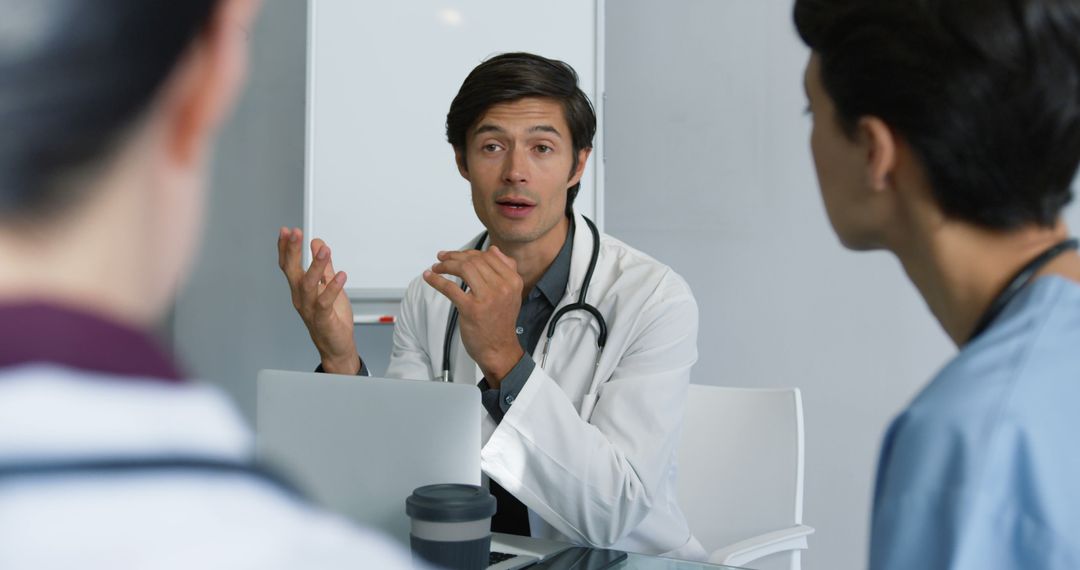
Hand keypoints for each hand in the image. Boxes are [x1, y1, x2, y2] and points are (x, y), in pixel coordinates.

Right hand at [277, 227, 359, 373]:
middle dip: (292, 251)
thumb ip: (324, 266)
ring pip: (308, 285)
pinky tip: (341, 275)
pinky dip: (332, 288)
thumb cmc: (332, 318)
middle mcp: (300, 298)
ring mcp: (309, 309)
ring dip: (315, 266)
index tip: (286, 231)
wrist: (337, 346)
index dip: (286, 248)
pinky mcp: (322, 319)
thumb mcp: (329, 286)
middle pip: (292, 272)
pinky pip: (324, 302)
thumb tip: (317, 243)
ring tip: (323, 250)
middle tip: (295, 232)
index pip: (288, 266)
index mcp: (300, 289)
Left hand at [423, 246, 524, 386]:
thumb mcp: (512, 293)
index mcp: (512, 280)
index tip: (455, 255)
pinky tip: (429, 277)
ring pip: (463, 269)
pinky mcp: (471, 309)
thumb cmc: (501, 322)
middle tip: (442, 258)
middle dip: (454, 257)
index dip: (468, 253)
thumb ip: (506, 269)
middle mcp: (502, 286)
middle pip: (474, 261)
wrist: (499, 349)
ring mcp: (487, 297)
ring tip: (436, 267)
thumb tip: (492, 249)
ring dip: (445, 265)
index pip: (488, 256)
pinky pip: (450, 287)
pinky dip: (436, 280)